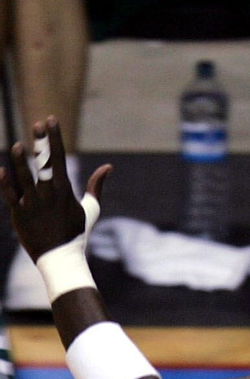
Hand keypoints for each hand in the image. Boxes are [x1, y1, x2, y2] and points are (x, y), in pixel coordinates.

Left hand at [1, 119, 110, 262]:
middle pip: (44, 164)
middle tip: (38, 123)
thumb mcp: (91, 209)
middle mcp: (49, 195)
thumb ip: (97, 186)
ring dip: (21, 161)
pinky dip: (5, 184)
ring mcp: (34, 204)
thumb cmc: (77, 232)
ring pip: (24, 178)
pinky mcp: (20, 214)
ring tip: (19, 146)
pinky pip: (10, 196)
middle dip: (42, 143)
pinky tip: (1, 171)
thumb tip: (108, 167)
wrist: (62, 258)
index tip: (50, 120)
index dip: (54, 138)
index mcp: (65, 191)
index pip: (59, 158)